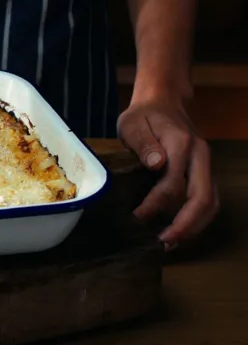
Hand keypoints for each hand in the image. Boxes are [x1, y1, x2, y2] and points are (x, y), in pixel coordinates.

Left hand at [117, 96, 218, 249]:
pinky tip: (181, 230)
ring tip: (172, 242)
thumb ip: (143, 143)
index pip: (172, 184)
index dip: (155, 205)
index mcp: (182, 144)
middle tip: (164, 243)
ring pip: (212, 202)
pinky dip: (198, 218)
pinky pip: (209, 199)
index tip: (137, 217)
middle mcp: (200, 156)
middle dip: (185, 225)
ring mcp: (206, 164)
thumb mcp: (133, 123)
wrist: (163, 101)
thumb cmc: (143, 115)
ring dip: (195, 226)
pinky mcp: (205, 171)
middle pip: (203, 198)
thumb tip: (157, 164)